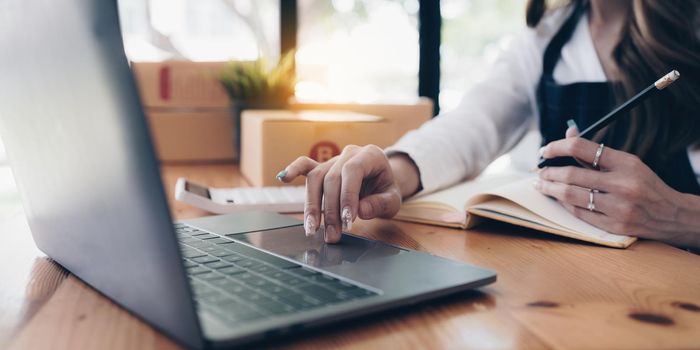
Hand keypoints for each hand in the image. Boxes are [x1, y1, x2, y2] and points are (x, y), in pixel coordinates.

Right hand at [278, 145, 418, 242]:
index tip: (348, 220)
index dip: (347, 196)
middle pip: (331, 179)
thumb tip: (361, 210)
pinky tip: (283, 177)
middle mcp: (349, 154)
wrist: (381, 182)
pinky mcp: (322, 168)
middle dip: (331, 210)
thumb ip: (381, 203)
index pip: (352, 172)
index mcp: (369, 155)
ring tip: (312, 229)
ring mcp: (333, 160)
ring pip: (316, 179)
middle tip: (333, 235)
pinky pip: (305, 165)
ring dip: (312, 205)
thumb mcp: (393, 199)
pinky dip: (294, 170)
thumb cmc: (386, 190)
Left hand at [535, 127, 699, 246]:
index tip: (544, 150)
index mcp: (625, 162)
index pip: (582, 147)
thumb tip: (569, 132)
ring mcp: (619, 207)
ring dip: (551, 190)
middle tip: (539, 172)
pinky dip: (565, 204)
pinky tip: (558, 199)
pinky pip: (580, 213)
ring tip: (541, 185)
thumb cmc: (644, 184)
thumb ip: (595, 151)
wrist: (672, 215)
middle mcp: (622, 184)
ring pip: (572, 196)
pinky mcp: (615, 226)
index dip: (557, 146)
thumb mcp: (626, 163)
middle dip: (549, 173)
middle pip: (572, 175)